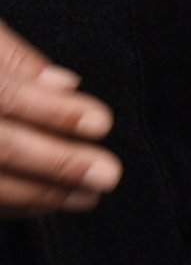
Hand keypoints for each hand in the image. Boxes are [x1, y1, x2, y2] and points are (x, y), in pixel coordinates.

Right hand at [0, 19, 119, 215]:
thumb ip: (13, 58)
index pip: (5, 96)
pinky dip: (7, 206)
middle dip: (54, 164)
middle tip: (106, 176)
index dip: (52, 112)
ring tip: (84, 196)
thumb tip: (66, 84)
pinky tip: (39, 205)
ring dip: (35, 194)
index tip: (101, 123)